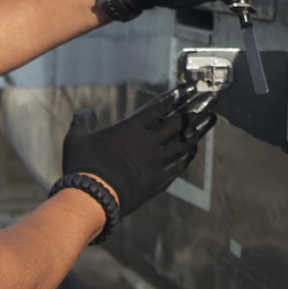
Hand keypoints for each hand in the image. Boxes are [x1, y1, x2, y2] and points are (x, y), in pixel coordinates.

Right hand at [60, 88, 215, 217]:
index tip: (189, 88)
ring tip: (210, 118)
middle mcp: (149, 144)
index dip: (175, 96)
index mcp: (131, 129)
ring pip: (184, 143)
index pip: (159, 108)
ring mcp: (156, 163)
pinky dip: (188, 154)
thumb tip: (85, 113)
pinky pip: (179, 165)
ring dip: (199, 129)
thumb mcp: (76, 139)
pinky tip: (194, 149)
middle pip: (179, 122)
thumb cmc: (82, 167)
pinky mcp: (157, 182)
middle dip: (196, 107)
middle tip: (210, 97)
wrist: (92, 200)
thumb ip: (83, 122)